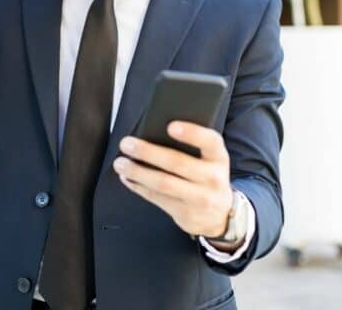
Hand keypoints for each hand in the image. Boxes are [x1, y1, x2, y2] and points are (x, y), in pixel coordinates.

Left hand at [113, 121, 233, 237]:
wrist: (220, 215)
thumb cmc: (207, 178)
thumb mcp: (209, 161)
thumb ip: (192, 148)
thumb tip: (153, 133)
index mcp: (218, 158)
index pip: (210, 142)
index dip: (192, 133)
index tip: (170, 126)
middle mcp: (212, 178)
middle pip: (177, 163)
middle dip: (148, 152)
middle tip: (127, 144)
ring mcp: (200, 198)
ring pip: (163, 183)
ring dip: (137, 172)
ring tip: (120, 163)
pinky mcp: (185, 213)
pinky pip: (157, 198)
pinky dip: (138, 187)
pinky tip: (127, 178)